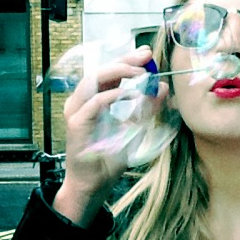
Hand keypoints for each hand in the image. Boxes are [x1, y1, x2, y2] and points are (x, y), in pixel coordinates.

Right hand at [53, 47, 167, 226]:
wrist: (94, 185)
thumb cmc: (110, 159)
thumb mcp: (136, 130)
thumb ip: (147, 110)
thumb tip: (162, 89)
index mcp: (94, 101)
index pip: (109, 73)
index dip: (127, 60)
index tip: (147, 54)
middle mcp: (82, 102)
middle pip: (100, 71)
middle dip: (124, 61)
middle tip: (145, 58)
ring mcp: (76, 112)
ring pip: (93, 80)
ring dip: (118, 73)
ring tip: (140, 74)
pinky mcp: (77, 124)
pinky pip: (95, 102)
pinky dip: (114, 95)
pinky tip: (131, 95)